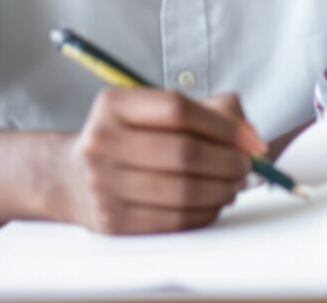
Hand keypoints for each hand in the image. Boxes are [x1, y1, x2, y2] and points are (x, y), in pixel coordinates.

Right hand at [48, 88, 260, 234]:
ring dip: (223, 189)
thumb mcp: (161, 111)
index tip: (250, 139)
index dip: (223, 125)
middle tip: (246, 165)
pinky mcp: (112, 222)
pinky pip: (174, 220)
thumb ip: (214, 111)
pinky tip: (213, 202)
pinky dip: (206, 212)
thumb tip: (251, 139)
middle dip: (229, 161)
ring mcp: (103, 185)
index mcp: (114, 105)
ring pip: (184, 190)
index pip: (178, 109)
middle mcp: (101, 142)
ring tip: (234, 184)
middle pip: (184, 152)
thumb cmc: (136, 139)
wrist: (75, 178)